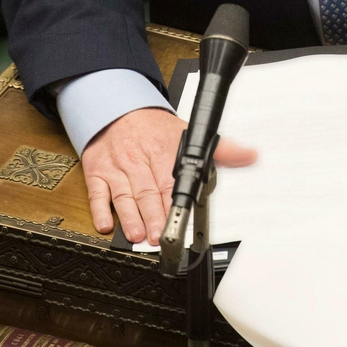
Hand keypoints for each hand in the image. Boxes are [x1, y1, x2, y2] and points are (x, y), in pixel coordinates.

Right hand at [80, 108, 256, 245]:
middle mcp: (138, 159)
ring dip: (130, 217)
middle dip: (153, 215)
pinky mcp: (98, 172)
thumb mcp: (188, 133)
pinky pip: (97, 193)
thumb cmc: (154, 129)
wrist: (118, 109)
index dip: (175, 201)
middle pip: (146, 191)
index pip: (170, 179)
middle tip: (158, 237)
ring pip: (123, 194)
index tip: (181, 218)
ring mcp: (117, 167)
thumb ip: (220, 149)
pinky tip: (106, 224)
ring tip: (137, 236)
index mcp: (162, 150)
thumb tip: (249, 155)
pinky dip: (100, 209)